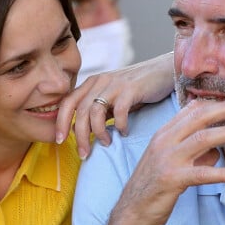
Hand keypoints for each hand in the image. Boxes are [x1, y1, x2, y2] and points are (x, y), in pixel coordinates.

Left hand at [56, 52, 174, 158]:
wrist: (164, 71)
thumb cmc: (137, 89)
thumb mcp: (111, 99)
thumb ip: (96, 111)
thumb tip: (79, 129)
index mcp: (91, 83)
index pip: (67, 103)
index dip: (61, 122)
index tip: (60, 141)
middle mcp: (99, 81)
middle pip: (80, 111)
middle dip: (80, 136)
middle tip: (84, 153)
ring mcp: (115, 83)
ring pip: (95, 112)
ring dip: (98, 132)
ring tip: (106, 143)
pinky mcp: (131, 88)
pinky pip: (119, 111)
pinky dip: (120, 125)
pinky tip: (124, 132)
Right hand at [109, 97, 224, 224]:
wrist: (131, 212)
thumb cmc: (151, 187)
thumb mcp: (168, 162)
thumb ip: (190, 152)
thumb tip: (216, 150)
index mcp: (162, 135)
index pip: (191, 112)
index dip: (216, 105)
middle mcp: (164, 143)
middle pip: (199, 118)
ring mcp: (167, 160)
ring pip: (203, 139)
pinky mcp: (172, 180)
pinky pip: (202, 174)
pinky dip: (222, 173)